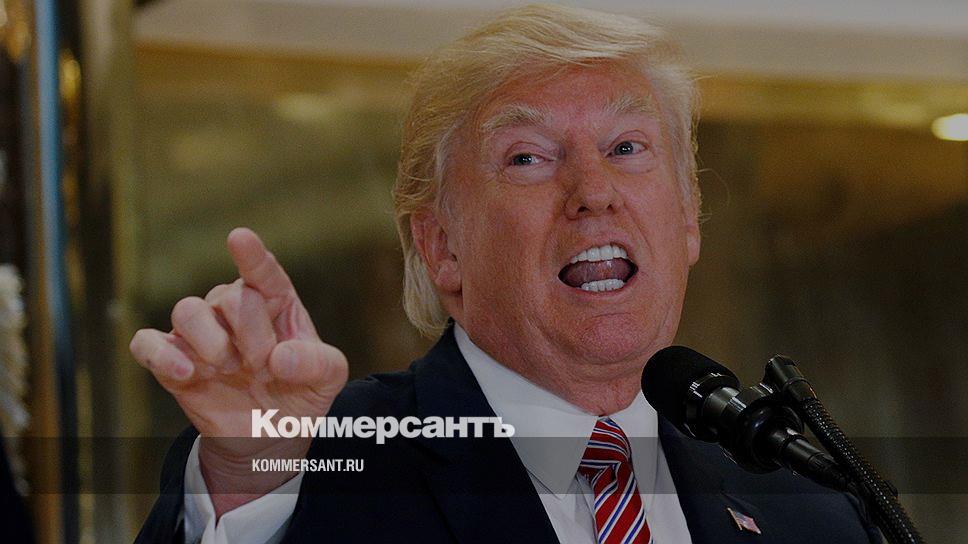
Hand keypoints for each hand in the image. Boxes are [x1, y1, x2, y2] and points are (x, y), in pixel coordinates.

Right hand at [130, 228, 347, 514]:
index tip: (239, 238)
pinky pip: (147, 344)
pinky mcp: (170, 361)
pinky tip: (186, 373)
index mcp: (275, 302)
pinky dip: (162, 355)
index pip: (263, 272)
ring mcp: (199, 333)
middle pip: (232, 298)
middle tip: (265, 367)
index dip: (252, 256)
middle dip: (253, 336)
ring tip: (230, 369)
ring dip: (212, 343)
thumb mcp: (328, 379)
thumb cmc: (300, 392)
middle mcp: (233, 308)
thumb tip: (282, 358)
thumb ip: (318, 363)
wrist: (269, 435)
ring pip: (188, 311)